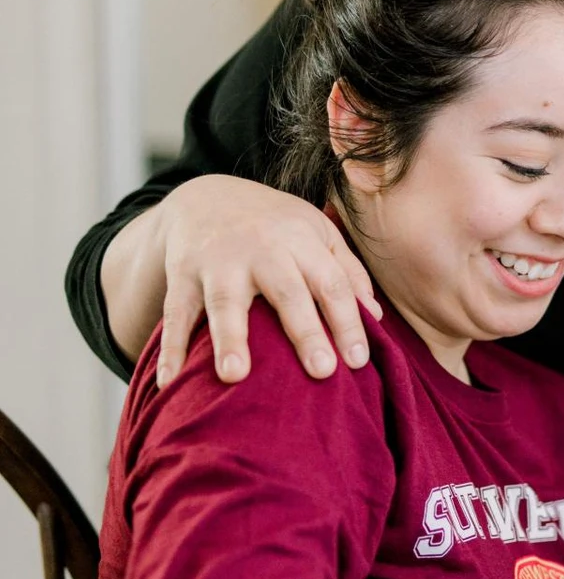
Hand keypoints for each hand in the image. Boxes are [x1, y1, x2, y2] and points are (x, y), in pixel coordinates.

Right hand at [152, 176, 379, 386]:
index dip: (348, 321)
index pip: (332, 283)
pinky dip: (171, 348)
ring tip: (235, 375)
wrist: (207, 197)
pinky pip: (175, 314)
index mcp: (301, 240)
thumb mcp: (318, 233)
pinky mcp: (181, 274)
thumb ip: (348, 272)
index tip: (358, 361)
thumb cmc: (277, 225)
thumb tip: (377, 317)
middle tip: (322, 372)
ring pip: (225, 302)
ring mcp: (218, 262)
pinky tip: (170, 381)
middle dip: (305, 332)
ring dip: (230, 338)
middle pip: (287, 291)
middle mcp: (261, 249)